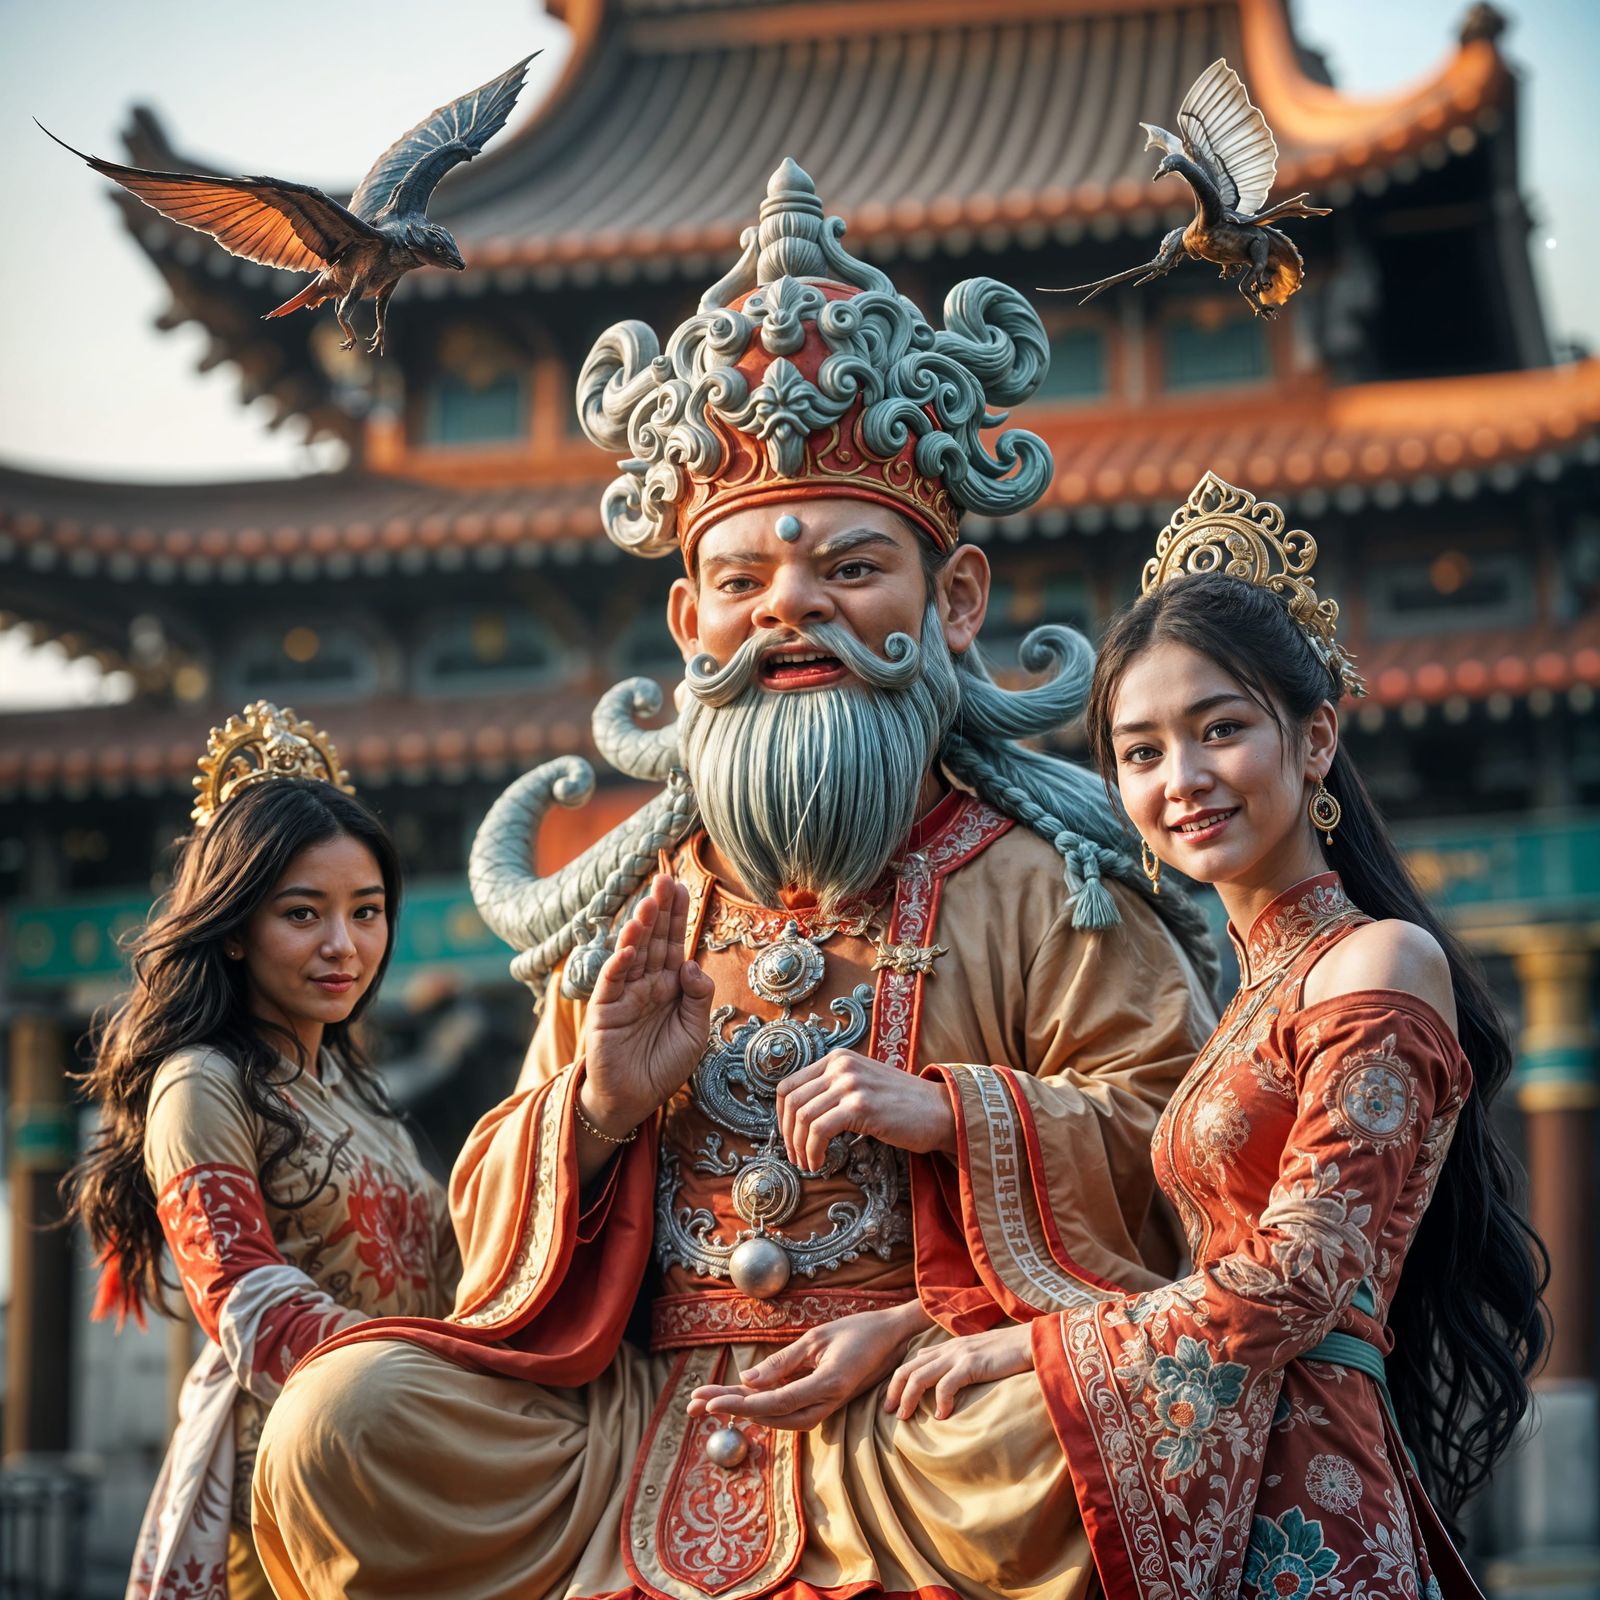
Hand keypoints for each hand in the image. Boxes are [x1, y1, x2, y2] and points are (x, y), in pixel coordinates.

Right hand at [579, 874, 714, 1138]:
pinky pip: (611, 984)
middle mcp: (646, 983)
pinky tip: (627, 949)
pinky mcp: (605, 1012)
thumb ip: (698, 998)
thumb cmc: (664, 1065)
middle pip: (654, 941)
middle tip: (664, 879)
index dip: (677, 916)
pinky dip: (618, 966)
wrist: (634, 1100)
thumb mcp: (695, 1033)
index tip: (682, 886)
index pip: (674, 943)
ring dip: (639, 930)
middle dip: (659, 911)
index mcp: (669, 985)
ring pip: (632, 955)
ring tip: (647, 905)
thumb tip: (691, 964)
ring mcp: (624, 994)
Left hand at [686, 1302, 931, 1432]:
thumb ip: (783, 1363)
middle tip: (693, 1405)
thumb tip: (748, 1380)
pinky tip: (741, 1399)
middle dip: (731, 1409)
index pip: (775, 1402)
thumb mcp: (817, 1338)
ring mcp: (827, 1405)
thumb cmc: (858, 1330)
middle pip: (771, 1415)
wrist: (894, 1336)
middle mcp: (826, 1402)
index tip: (709, 1402)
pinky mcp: (825, 1400)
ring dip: (744, 1410)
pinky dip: (763, 1406)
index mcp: (827, 1385)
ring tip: (708, 1402)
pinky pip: (789, 1410)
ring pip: (779, 1418)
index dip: (740, 1405)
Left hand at [775, 1049, 955, 1170]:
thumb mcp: (863, 1085)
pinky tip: (820, 1163)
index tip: (789, 1138)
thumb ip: (835, 1090)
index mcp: (838, 1059)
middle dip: (787, 1135)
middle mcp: (841, 1065)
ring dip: (799, 1147)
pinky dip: (813, 1151)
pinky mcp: (860, 1106)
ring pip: (802, 1117)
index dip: (781, 1117)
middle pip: (791, 1101)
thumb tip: (801, 1116)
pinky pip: (818, 1130)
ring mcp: (850, 1083)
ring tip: (809, 1163)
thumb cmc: (903, 1106)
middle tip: (796, 1157)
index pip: (789, 1085)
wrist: (942, 1111)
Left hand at [883, 1322, 1033, 1420]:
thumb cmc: (1008, 1353)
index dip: (900, 1380)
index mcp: (949, 1347)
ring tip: (906, 1418)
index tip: (893, 1400)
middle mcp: (948, 1349)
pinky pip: (946, 1385)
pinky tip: (942, 1417)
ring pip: (919, 1377)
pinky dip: (940, 1402)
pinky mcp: (971, 1364)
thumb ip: (961, 1366)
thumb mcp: (978, 1357)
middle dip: (895, 1390)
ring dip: (909, 1398)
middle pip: (908, 1368)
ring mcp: (958, 1355)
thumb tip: (949, 1387)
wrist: (1031, 1342)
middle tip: (889, 1412)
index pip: (914, 1361)